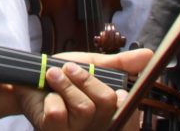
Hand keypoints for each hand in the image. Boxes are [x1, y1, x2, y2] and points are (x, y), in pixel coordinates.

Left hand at [19, 48, 152, 130]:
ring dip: (65, 84)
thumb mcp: (93, 65)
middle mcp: (96, 128)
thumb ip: (120, 64)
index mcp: (108, 113)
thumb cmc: (63, 76)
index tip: (114, 86)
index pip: (129, 115)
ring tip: (53, 75)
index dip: (123, 100)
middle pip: (106, 103)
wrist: (30, 80)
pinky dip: (51, 97)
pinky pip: (58, 113)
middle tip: (69, 68)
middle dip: (86, 79)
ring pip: (83, 107)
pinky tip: (46, 97)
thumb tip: (149, 55)